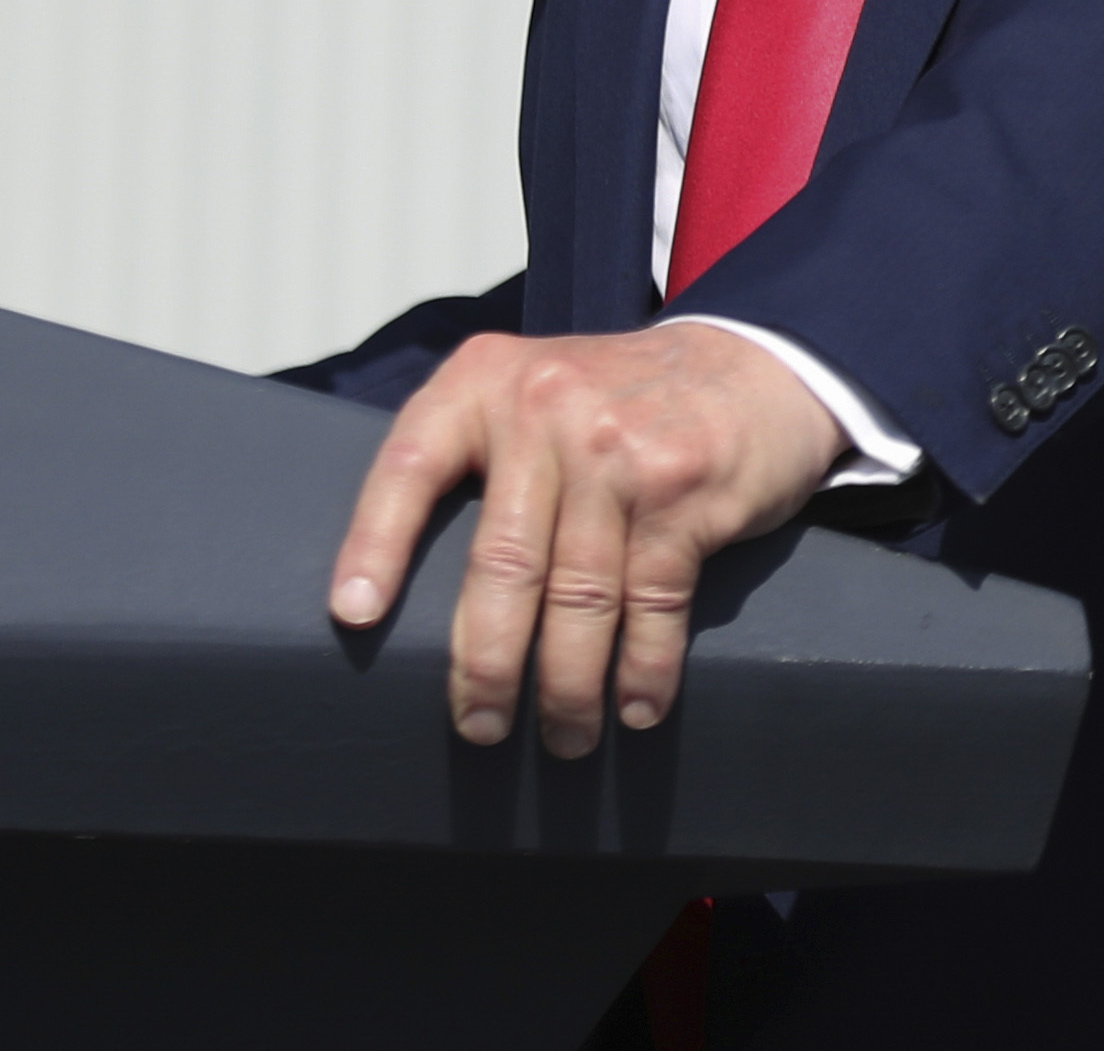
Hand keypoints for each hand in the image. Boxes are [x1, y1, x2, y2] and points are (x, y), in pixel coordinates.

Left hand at [326, 322, 843, 756]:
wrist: (750, 364)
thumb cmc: (616, 402)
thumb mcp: (529, 394)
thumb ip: (478, 459)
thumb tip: (409, 592)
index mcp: (484, 381)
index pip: (407, 467)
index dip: (374, 546)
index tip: (353, 619)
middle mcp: (544, 407)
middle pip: (501, 563)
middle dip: (486, 664)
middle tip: (477, 728)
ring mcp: (617, 450)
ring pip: (578, 599)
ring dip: (568, 689)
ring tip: (563, 739)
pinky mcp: (682, 490)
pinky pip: (652, 603)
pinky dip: (643, 669)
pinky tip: (635, 707)